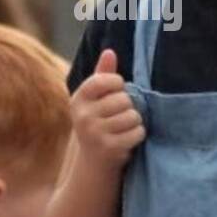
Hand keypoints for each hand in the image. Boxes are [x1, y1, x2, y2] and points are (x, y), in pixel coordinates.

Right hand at [71, 50, 144, 168]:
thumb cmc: (97, 125)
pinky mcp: (109, 148)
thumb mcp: (95, 101)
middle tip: (120, 118)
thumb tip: (110, 52)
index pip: (105, 80)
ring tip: (124, 129)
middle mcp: (82, 116)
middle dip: (129, 107)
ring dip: (135, 122)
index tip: (116, 94)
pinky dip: (138, 135)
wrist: (92, 165)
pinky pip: (138, 131)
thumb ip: (102, 76)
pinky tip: (128, 140)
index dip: (119, 85)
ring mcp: (94, 133)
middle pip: (124, 99)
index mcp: (78, 100)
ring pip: (133, 115)